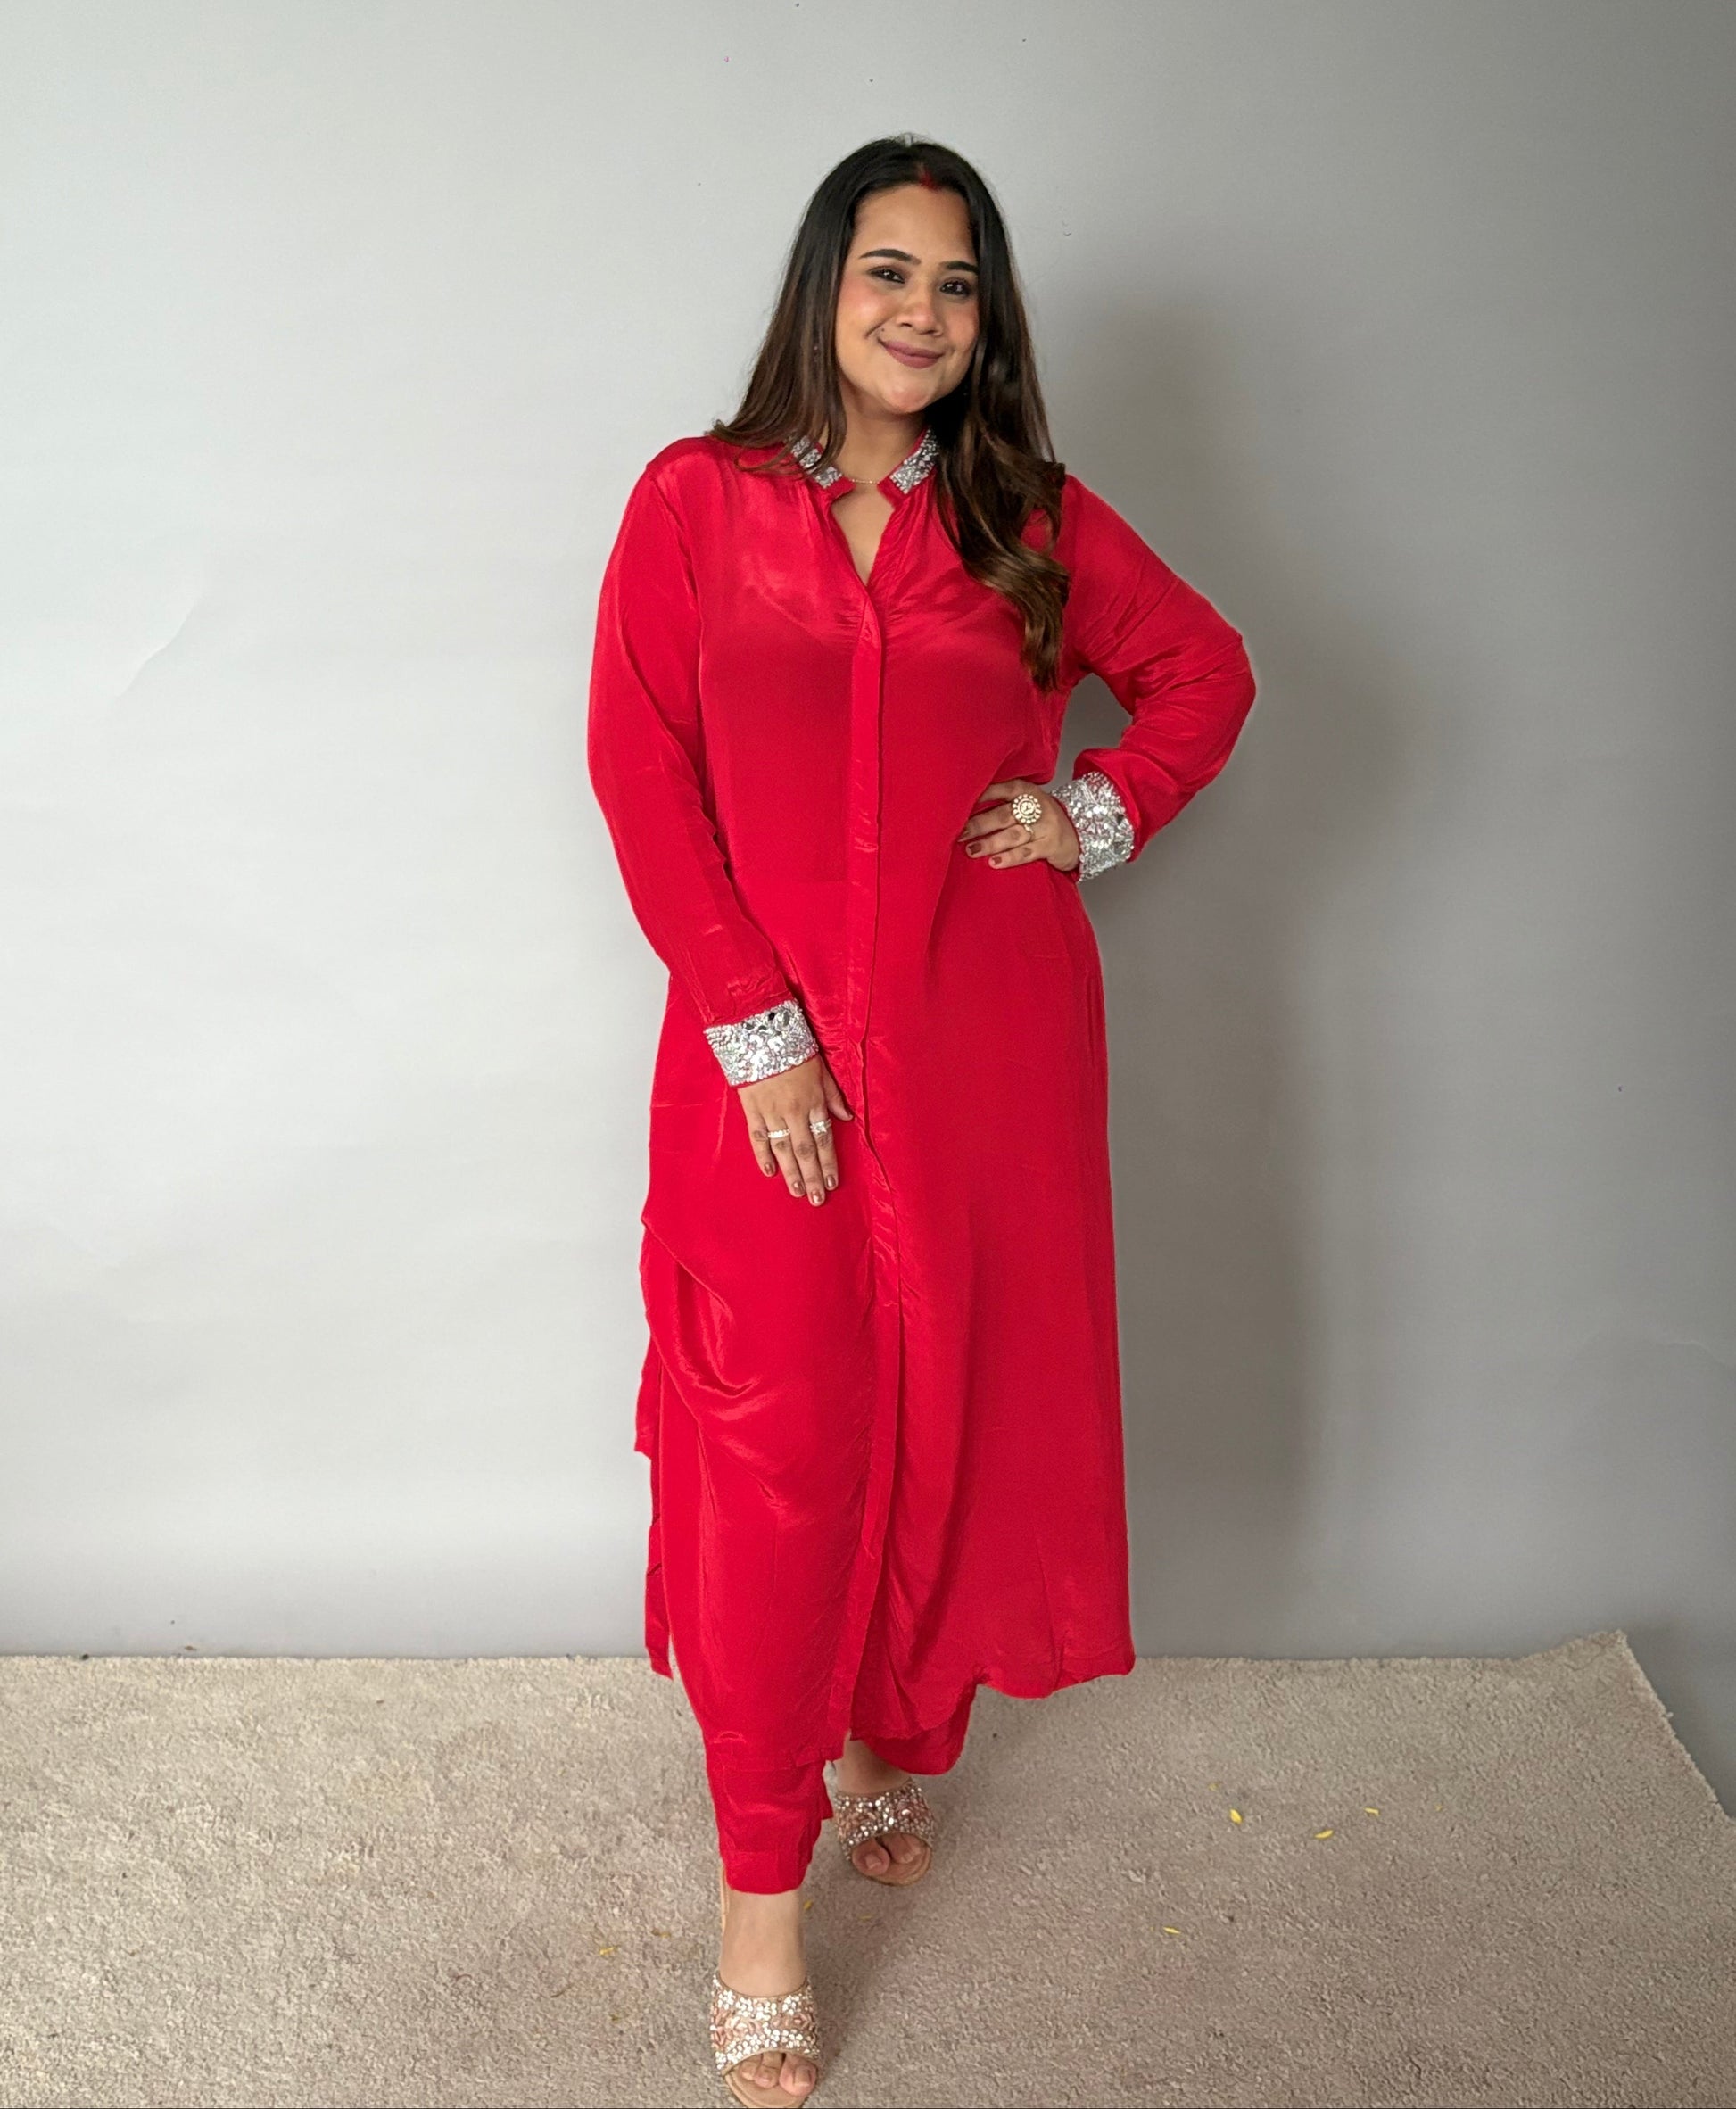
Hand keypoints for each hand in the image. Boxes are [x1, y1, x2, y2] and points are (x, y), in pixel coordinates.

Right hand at [738, 1054, 853, 1203]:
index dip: (828, 1163)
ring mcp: (771, 1111)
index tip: (832, 1182)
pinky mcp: (752, 1109)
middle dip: (812, 1176)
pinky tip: (770, 1172)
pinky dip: (763, 1155)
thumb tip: (847, 1117)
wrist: (760, 1032)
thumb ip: (833, 1095)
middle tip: (816, 1199)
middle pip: (805, 1150)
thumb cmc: (795, 1048)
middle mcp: (794, 1110)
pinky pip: (758, 1137)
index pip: (824, 1139)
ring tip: (797, 1193)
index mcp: (813, 1101)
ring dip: (791, 1172)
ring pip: (783, 1148)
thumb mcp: (821, 1069)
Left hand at [957, 778, 1080, 871]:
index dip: (983, 795)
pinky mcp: (1050, 846)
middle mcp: (1037, 806)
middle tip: (961, 833)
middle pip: (1005, 814)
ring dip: (991, 843)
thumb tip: (966, 811)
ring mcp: (1045, 827)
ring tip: (972, 850)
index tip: (962, 804)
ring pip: (1014, 835)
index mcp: (1028, 791)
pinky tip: (994, 863)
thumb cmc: (1044, 818)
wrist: (1081, 832)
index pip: (1004, 789)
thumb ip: (1005, 803)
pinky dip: (1010, 858)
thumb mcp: (1029, 802)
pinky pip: (1027, 853)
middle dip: (980, 824)